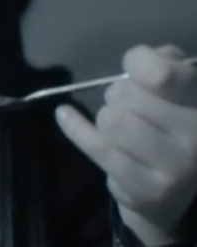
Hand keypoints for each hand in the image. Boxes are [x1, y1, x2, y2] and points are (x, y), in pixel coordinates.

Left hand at [56, 45, 196, 245]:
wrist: (175, 189)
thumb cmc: (171, 128)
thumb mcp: (178, 92)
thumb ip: (164, 65)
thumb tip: (140, 58)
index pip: (161, 74)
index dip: (138, 63)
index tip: (132, 68)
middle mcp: (196, 136)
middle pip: (125, 95)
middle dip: (117, 96)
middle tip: (126, 107)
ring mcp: (174, 167)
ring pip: (111, 121)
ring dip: (105, 119)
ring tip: (118, 128)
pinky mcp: (146, 189)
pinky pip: (97, 147)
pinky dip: (75, 127)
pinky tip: (64, 115)